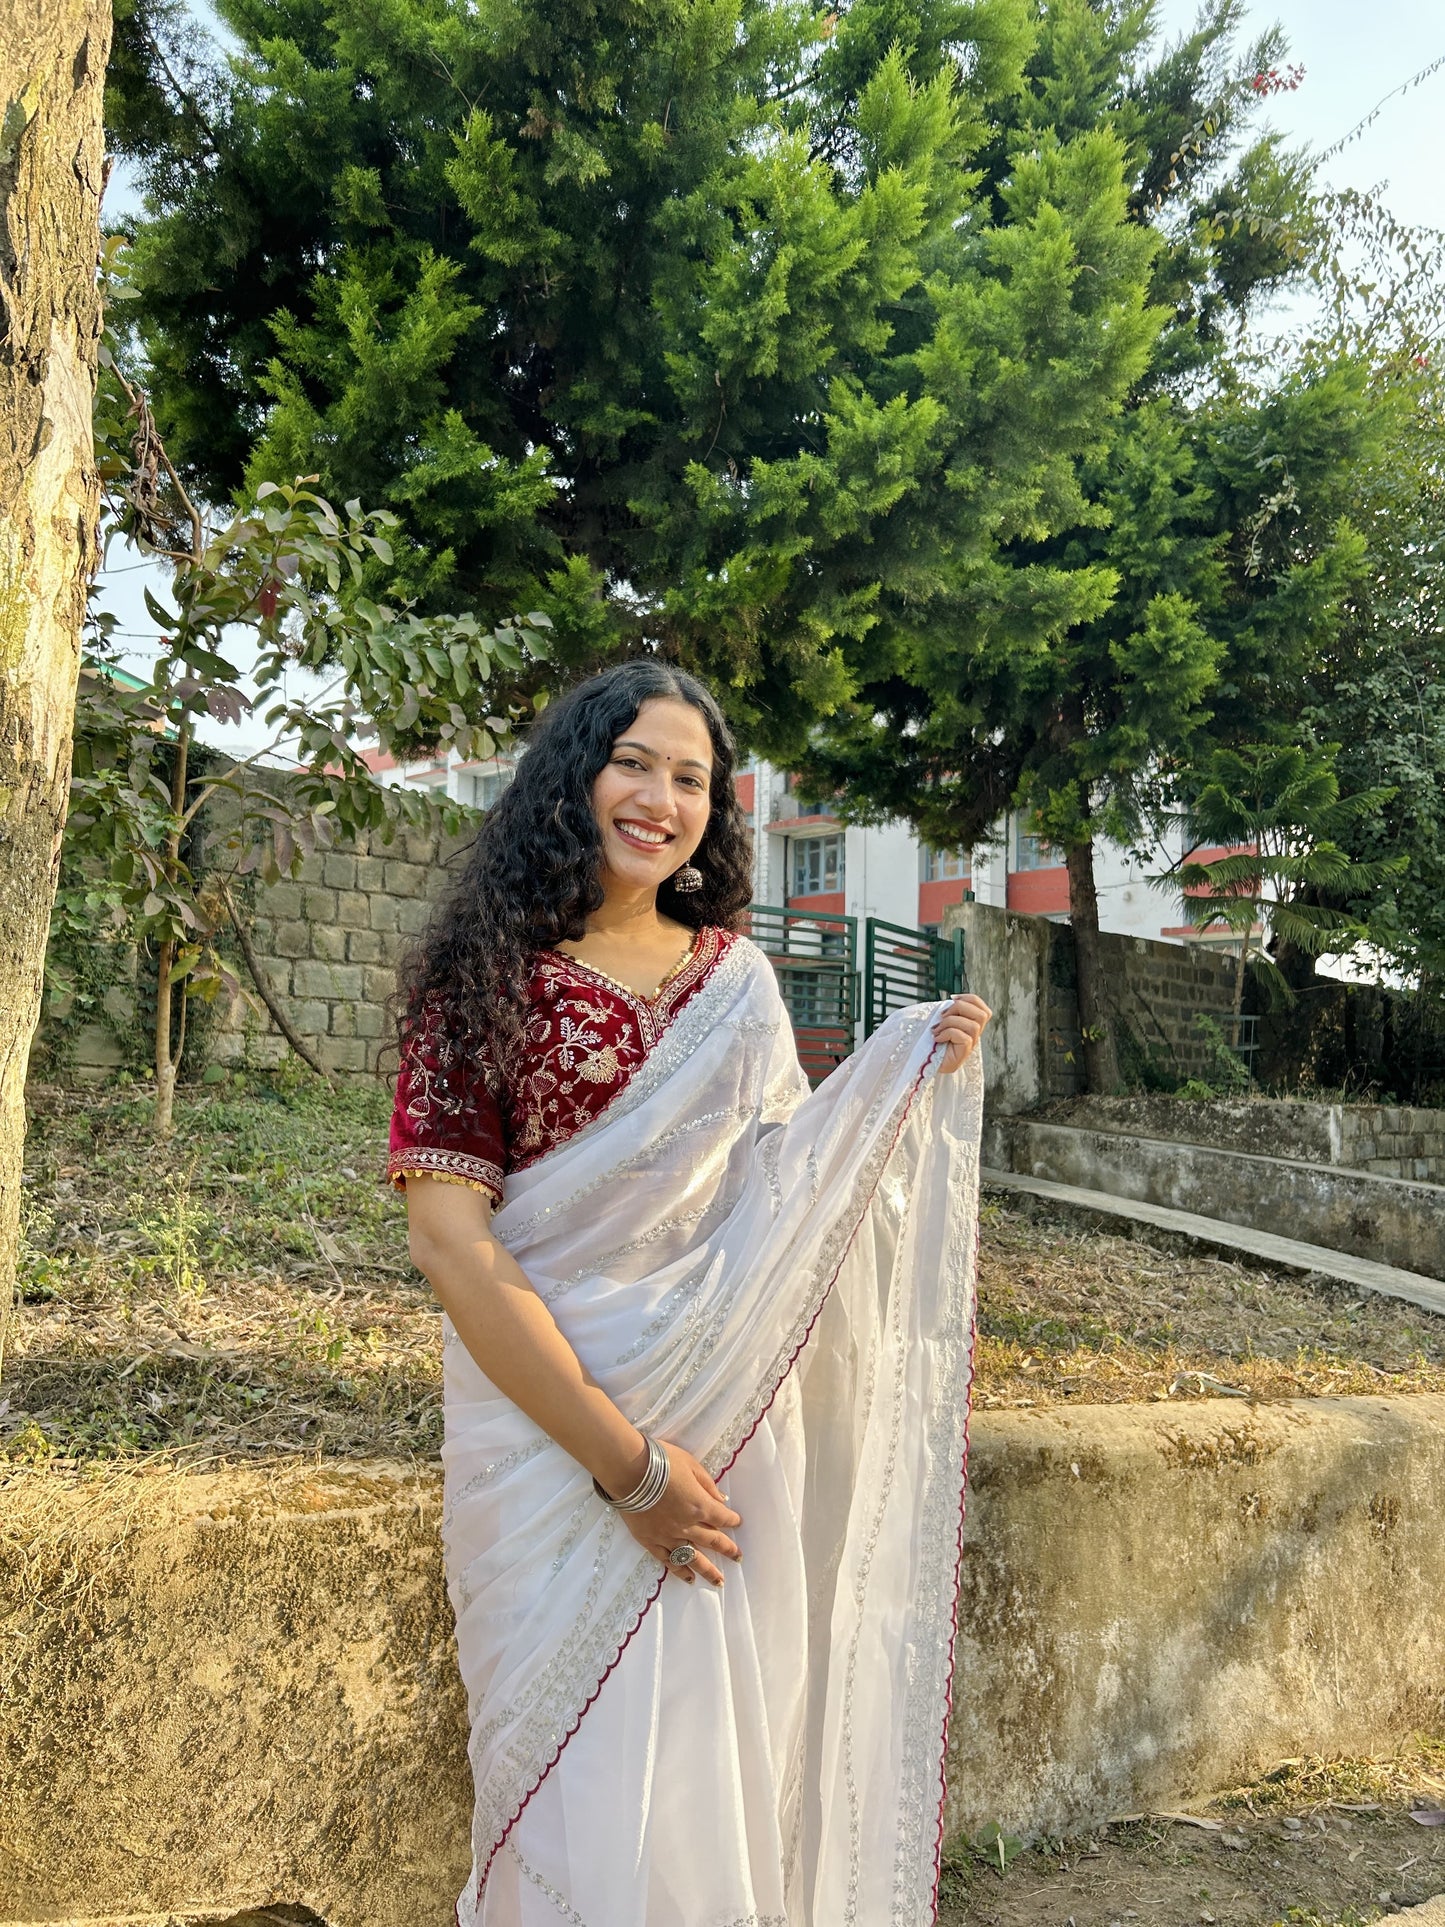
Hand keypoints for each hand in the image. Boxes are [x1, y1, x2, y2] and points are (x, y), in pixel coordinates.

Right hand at [618, 1441, 741, 1587]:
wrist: (628, 1470)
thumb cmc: (661, 1461)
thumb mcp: (691, 1465)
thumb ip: (707, 1485)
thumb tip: (721, 1499)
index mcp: (700, 1506)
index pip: (722, 1517)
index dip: (732, 1520)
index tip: (737, 1522)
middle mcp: (687, 1526)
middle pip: (712, 1541)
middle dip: (728, 1550)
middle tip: (738, 1558)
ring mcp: (668, 1536)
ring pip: (692, 1557)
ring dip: (708, 1570)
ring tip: (718, 1581)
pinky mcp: (650, 1541)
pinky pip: (668, 1561)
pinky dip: (679, 1571)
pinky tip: (688, 1578)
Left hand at [932, 993, 991, 1073]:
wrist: (923, 1062)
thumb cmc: (930, 1041)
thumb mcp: (941, 1021)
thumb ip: (949, 1011)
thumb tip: (952, 1000)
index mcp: (970, 1025)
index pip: (983, 1010)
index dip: (970, 1000)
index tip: (952, 998)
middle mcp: (974, 1035)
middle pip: (982, 1015)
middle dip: (960, 1008)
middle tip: (943, 1015)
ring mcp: (970, 1045)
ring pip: (973, 1026)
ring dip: (950, 1022)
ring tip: (937, 1028)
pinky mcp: (964, 1053)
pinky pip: (964, 1038)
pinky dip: (947, 1033)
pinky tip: (937, 1038)